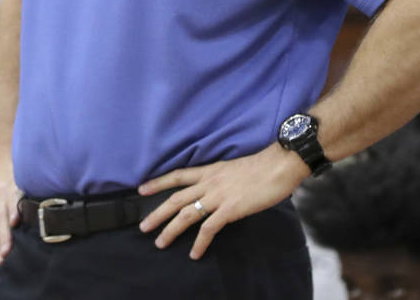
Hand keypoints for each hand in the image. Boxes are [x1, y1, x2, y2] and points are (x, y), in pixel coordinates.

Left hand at [137, 143, 308, 259]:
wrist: (278, 166)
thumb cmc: (262, 166)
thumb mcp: (232, 168)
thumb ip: (220, 178)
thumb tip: (216, 189)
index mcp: (209, 171)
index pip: (177, 176)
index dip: (158, 183)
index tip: (141, 190)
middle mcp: (209, 182)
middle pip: (176, 199)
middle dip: (157, 213)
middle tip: (143, 226)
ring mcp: (218, 196)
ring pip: (187, 214)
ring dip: (171, 230)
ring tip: (160, 242)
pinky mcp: (230, 209)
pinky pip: (209, 228)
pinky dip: (199, 242)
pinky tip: (194, 253)